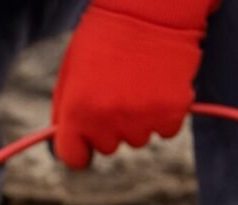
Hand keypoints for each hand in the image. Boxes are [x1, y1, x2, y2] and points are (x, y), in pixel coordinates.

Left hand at [53, 0, 217, 167]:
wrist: (151, 5)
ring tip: (140, 81)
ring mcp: (140, 119)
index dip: (80, 148)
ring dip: (139, 119)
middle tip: (119, 88)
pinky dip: (165, 113)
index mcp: (77, 111)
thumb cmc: (106, 34)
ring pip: (138, 139)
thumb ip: (66, 110)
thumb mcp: (72, 69)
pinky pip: (166, 130)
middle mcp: (107, 121)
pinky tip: (160, 84)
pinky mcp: (171, 113)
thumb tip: (66, 144)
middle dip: (111, 126)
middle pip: (108, 147)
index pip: (74, 157)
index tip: (87, 140)